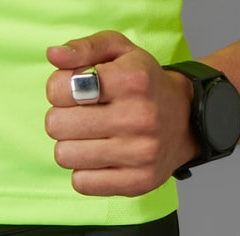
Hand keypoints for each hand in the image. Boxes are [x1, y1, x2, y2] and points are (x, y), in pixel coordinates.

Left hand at [44, 32, 197, 196]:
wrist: (185, 120)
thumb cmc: (144, 84)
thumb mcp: (119, 51)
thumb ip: (84, 48)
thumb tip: (53, 55)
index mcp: (131, 79)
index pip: (61, 89)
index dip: (58, 89)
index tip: (72, 92)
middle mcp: (138, 117)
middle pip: (57, 125)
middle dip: (60, 119)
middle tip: (78, 116)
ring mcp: (139, 153)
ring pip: (65, 156)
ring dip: (70, 147)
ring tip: (88, 137)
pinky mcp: (137, 182)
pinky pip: (81, 183)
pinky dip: (83, 171)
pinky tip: (99, 158)